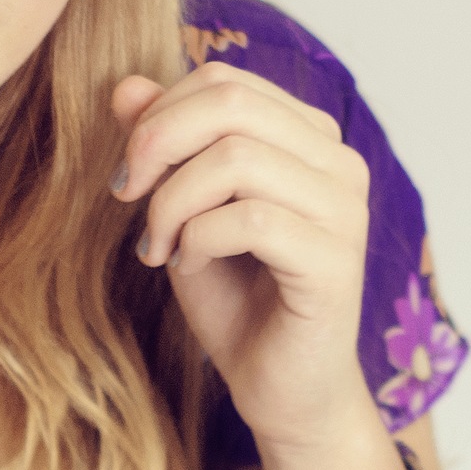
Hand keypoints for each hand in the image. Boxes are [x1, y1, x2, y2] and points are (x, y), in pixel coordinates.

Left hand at [110, 64, 376, 455]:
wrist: (278, 388)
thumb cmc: (234, 295)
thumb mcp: (183, 209)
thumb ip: (164, 146)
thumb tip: (124, 86)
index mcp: (308, 138)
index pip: (224, 82)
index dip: (158, 115)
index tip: (127, 174)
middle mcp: (339, 163)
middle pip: (230, 105)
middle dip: (157, 144)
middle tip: (125, 196)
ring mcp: (346, 211)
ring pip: (237, 159)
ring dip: (172, 203)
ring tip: (157, 246)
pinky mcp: (336, 263)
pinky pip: (250, 220)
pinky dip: (198, 239)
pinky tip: (188, 266)